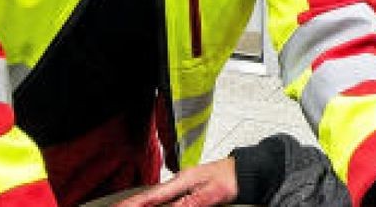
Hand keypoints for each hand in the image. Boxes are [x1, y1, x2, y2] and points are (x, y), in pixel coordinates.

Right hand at [115, 157, 237, 206]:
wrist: (243, 172)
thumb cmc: (231, 179)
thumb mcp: (214, 193)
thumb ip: (194, 202)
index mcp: (183, 181)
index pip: (153, 195)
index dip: (136, 204)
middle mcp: (179, 181)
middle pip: (150, 195)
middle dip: (132, 203)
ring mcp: (182, 185)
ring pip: (156, 197)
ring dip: (141, 204)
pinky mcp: (187, 189)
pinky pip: (165, 198)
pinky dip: (153, 203)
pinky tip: (149, 205)